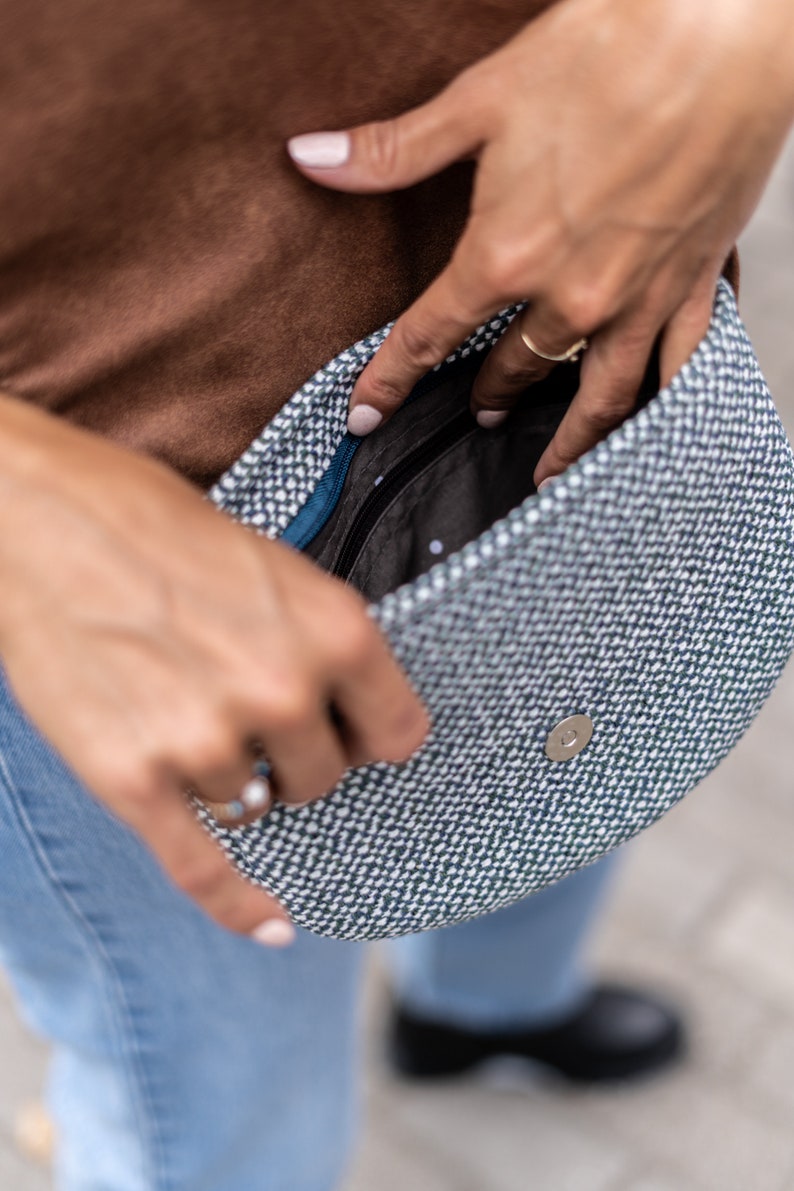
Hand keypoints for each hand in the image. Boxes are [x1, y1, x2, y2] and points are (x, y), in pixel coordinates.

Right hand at [0, 399, 427, 941]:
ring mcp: (206, 740)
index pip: (399, 733)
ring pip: (255, 807)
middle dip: (296, 756)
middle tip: (250, 712)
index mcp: (332, 628)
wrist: (32, 518)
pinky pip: (202, 868)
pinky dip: (239, 904)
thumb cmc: (150, 522)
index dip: (373, 733)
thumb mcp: (269, 563)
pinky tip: (271, 924)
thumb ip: (318, 641)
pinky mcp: (133, 778)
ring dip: (231, 776)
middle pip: (325, 780)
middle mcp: (281, 690)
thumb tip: (351, 708)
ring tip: (183, 709)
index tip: (356, 735)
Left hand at [288, 0, 793, 483]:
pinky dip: (660, 405)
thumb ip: (394, 150)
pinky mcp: (695, 283)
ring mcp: (637, 299)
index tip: (364, 417)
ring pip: (597, 395)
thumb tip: (309, 158)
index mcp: (506, 255)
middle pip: (514, 369)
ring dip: (567, 437)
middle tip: (477, 415)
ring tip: (549, 466)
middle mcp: (570, 296)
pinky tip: (649, 426)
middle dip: (487, 396)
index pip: (428, 338)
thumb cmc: (608, 50)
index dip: (389, 381)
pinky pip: (678, 368)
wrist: (725, 30)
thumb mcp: (482, 99)